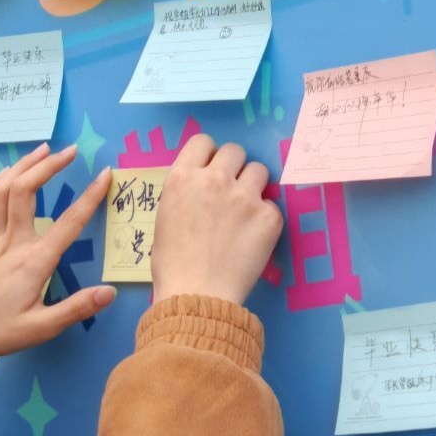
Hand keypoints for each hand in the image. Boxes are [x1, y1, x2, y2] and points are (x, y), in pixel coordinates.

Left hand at [0, 144, 116, 356]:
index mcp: (34, 262)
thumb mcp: (42, 328)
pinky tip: (4, 174)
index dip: (90, 196)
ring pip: (2, 190)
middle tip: (70, 151)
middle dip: (49, 166)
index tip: (105, 174)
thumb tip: (110, 292)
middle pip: (26, 191)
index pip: (68, 222)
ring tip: (43, 151)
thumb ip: (77, 308)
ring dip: (22, 166)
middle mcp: (12, 243)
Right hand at [151, 134, 283, 304]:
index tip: (210, 171)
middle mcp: (214, 179)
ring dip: (252, 186)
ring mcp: (244, 196)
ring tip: (244, 212)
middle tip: (230, 192)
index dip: (208, 156)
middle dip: (233, 167)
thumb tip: (200, 191)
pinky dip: (263, 219)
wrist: (197, 294)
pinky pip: (271, 206)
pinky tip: (251, 239)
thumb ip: (184, 195)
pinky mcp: (268, 216)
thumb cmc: (172, 265)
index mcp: (182, 178)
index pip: (203, 142)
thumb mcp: (164, 219)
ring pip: (258, 170)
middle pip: (234, 151)